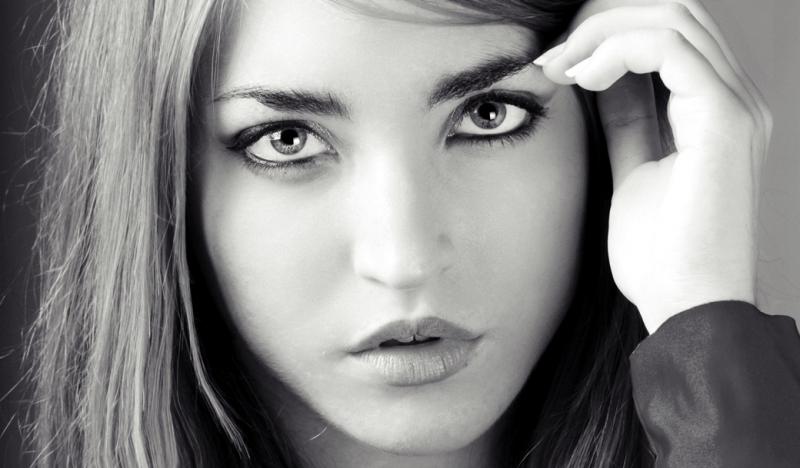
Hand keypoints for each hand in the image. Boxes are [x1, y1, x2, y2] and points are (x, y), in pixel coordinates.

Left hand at [533, 0, 772, 332]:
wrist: (685, 309)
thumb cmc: (660, 254)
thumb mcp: (633, 167)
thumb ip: (626, 118)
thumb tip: (599, 74)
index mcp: (716, 108)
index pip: (666, 32)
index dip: (605, 32)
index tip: (554, 63)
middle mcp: (736, 97)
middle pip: (671, 9)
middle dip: (601, 19)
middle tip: (553, 53)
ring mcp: (736, 105)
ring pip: (670, 15)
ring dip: (601, 30)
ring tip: (559, 65)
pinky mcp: (724, 119)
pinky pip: (668, 46)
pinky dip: (615, 48)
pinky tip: (582, 78)